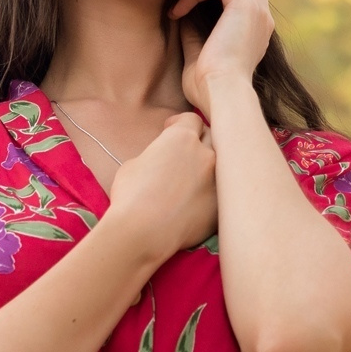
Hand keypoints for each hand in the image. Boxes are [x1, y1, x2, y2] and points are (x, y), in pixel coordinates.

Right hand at [102, 112, 217, 263]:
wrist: (141, 231)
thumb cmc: (131, 195)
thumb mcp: (134, 164)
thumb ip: (155, 154)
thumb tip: (161, 159)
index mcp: (182, 138)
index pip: (192, 120)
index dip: (179, 124)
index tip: (171, 130)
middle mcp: (206, 154)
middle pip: (210, 138)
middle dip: (198, 142)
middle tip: (184, 155)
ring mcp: (217, 181)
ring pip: (218, 167)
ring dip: (206, 169)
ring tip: (191, 180)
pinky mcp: (219, 207)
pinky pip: (218, 194)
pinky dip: (208, 195)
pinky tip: (193, 204)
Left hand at [173, 0, 273, 112]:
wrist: (220, 93)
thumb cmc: (208, 87)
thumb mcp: (200, 54)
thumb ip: (194, 32)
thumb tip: (182, 15)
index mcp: (257, 32)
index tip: (191, 9)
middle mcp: (262, 18)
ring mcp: (257, 10)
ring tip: (179, 6)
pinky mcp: (244, 5)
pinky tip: (179, 11)